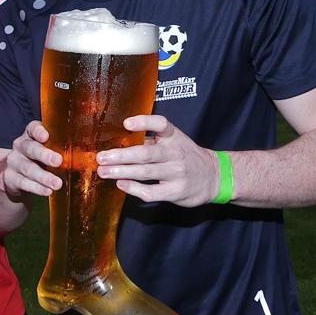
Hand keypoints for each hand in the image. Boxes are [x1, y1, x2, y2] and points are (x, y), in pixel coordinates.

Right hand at [0, 120, 62, 199]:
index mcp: (30, 136)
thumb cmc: (39, 161)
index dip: (38, 131)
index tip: (46, 137)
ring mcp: (13, 162)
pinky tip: (47, 191)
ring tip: (57, 183)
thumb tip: (86, 157)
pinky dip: (36, 188)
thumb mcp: (47, 151)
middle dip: (44, 155)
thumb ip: (61, 150)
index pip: (32, 128)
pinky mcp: (9, 178)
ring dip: (43, 176)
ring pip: (28, 168)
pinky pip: (23, 183)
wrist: (14, 178)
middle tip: (58, 161)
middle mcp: (20, 146)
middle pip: (30, 148)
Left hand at [96, 115, 219, 207]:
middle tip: (101, 157)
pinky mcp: (176, 191)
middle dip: (121, 155)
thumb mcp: (173, 142)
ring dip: (122, 172)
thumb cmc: (185, 156)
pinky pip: (152, 192)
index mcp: (174, 137)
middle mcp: (175, 153)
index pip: (161, 124)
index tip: (126, 123)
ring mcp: (176, 173)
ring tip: (103, 171)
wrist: (214, 176)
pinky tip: (121, 185)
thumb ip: (150, 141)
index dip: (144, 122)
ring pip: (146, 172)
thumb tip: (118, 142)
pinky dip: (134, 189)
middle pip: (146, 153)